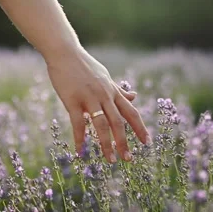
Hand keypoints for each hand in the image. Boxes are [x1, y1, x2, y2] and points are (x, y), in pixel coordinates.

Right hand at [45, 47, 150, 162]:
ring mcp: (88, 97)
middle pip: (118, 122)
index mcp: (112, 90)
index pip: (131, 112)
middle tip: (128, 159)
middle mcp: (104, 95)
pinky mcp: (72, 100)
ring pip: (101, 125)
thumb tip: (134, 96)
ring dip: (106, 144)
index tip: (147, 143)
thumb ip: (118, 90)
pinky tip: (81, 152)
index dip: (140, 128)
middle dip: (124, 142)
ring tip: (110, 160)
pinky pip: (78, 123)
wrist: (64, 52)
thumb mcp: (105, 76)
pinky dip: (80, 139)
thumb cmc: (83, 65)